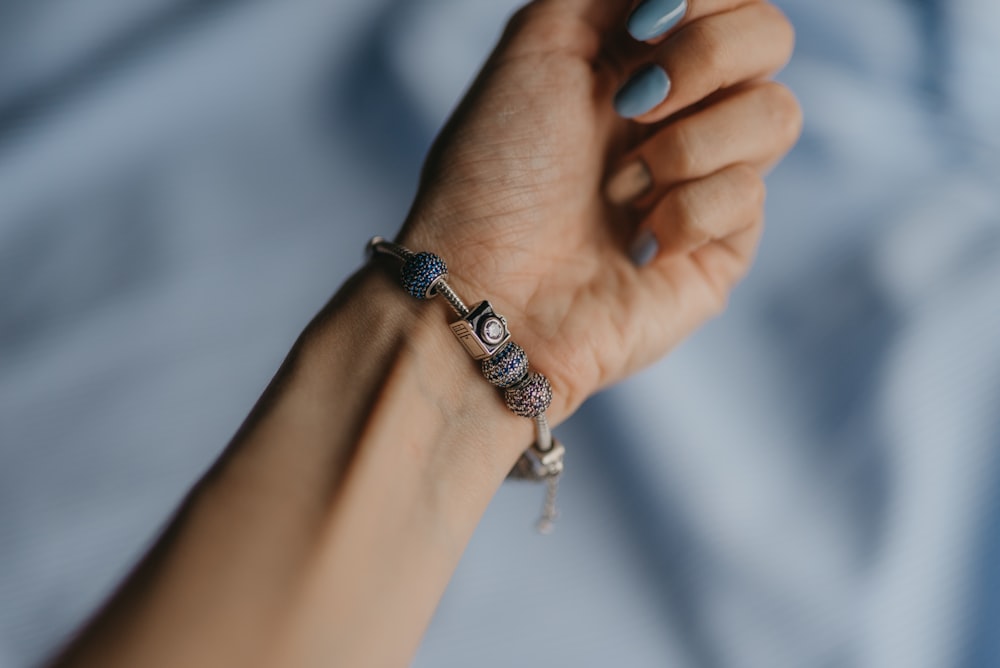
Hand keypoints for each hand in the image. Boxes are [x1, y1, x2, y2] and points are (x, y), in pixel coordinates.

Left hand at [399, 0, 800, 417]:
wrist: (488, 289)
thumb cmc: (495, 174)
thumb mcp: (536, 46)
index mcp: (638, 57)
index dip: (702, 0)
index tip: (639, 27)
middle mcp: (680, 111)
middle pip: (769, 38)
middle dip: (703, 60)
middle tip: (631, 106)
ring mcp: (706, 177)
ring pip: (778, 113)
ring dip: (686, 146)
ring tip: (619, 189)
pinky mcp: (723, 245)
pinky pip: (750, 195)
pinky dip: (683, 212)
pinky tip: (635, 244)